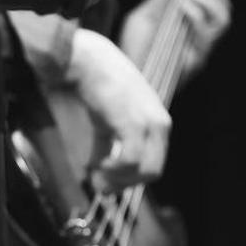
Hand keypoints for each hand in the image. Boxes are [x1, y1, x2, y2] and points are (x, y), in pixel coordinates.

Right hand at [67, 29, 171, 191]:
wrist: (86, 60)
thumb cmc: (94, 85)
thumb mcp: (105, 120)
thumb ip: (106, 146)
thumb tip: (96, 174)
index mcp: (157, 122)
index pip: (154, 164)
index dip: (129, 179)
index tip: (103, 181)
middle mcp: (160, 123)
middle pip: (153, 172)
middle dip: (124, 184)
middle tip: (98, 185)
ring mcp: (149, 123)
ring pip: (146, 171)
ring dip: (118, 181)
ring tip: (95, 175)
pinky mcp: (133, 123)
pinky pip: (131, 161)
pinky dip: (113, 170)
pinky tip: (97, 165)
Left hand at [120, 0, 230, 78]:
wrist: (126, 74)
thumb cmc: (133, 51)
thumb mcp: (141, 19)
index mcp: (189, 25)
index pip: (213, 2)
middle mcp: (199, 37)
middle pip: (224, 9)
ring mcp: (199, 48)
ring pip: (222, 19)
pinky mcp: (196, 60)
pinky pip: (205, 34)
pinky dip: (195, 14)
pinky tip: (182, 5)